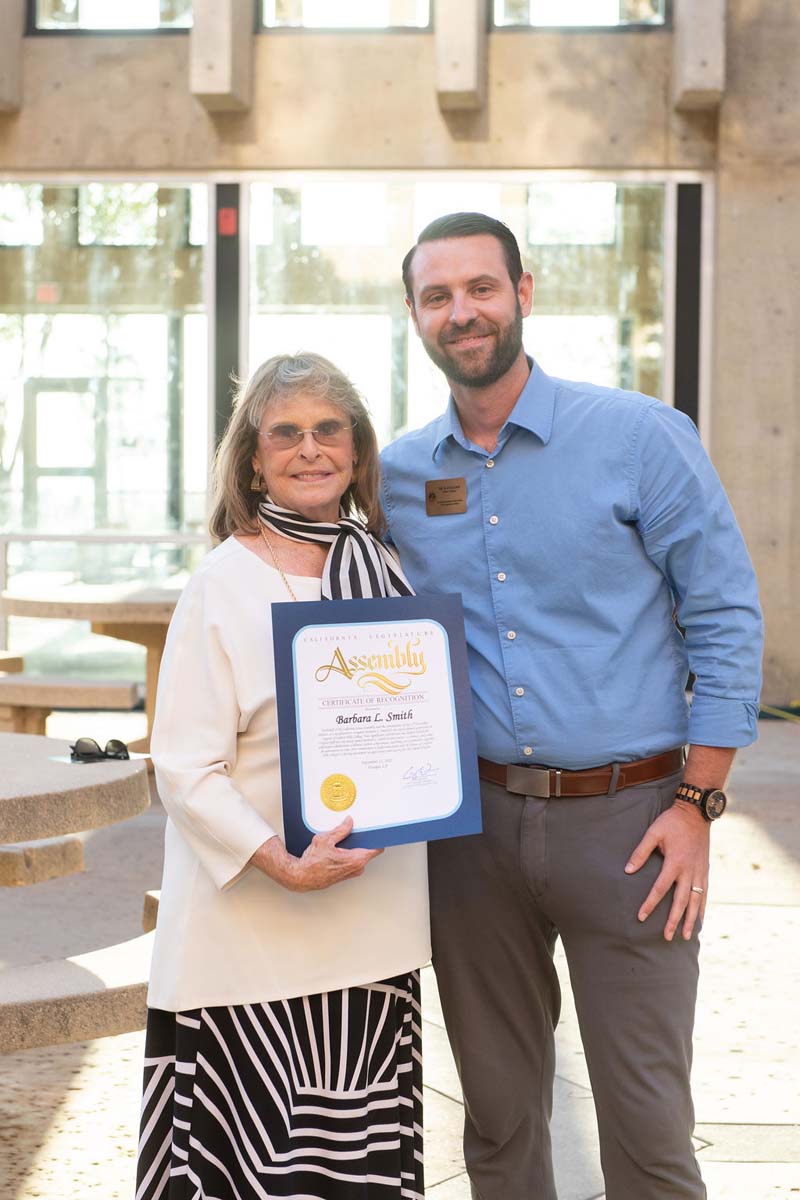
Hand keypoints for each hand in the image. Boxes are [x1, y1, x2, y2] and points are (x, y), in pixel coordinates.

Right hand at [250, 817, 382, 891]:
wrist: (301, 876)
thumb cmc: (312, 863)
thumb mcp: (326, 839)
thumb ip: (341, 830)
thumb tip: (349, 823)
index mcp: (356, 859)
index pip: (376, 848)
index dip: (377, 839)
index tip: (379, 832)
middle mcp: (356, 868)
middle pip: (367, 850)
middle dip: (361, 841)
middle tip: (353, 832)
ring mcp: (351, 872)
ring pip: (358, 855)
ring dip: (352, 848)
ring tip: (340, 842)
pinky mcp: (345, 874)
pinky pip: (352, 861)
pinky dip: (347, 854)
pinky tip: (336, 850)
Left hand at [624, 801, 709, 940]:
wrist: (696, 813)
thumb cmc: (672, 822)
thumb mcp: (653, 832)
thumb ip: (640, 852)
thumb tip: (627, 870)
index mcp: (675, 862)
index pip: (660, 889)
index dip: (650, 904)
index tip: (642, 917)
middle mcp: (689, 871)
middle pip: (681, 901)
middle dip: (674, 920)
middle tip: (667, 937)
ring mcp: (699, 872)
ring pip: (695, 901)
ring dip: (690, 919)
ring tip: (685, 936)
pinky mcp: (705, 870)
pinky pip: (705, 894)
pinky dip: (702, 908)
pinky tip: (700, 920)